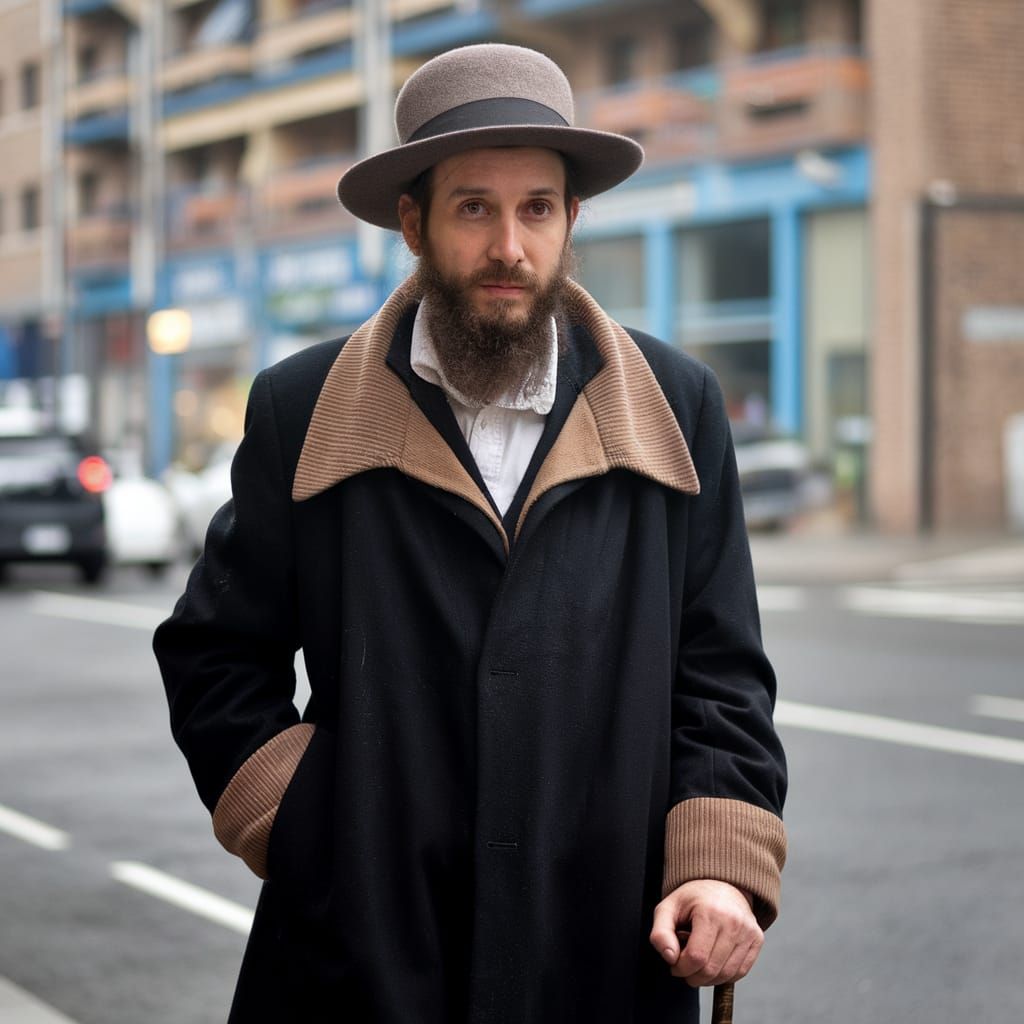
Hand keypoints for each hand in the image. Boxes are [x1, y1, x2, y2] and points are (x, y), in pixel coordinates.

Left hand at [649, 879, 763, 986]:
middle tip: (685, 965)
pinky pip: (740, 972)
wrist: (722, 885)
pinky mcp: (757, 939)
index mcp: (710, 911)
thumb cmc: (692, 899)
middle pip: (711, 970)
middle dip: (693, 975)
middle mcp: (733, 921)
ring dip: (708, 978)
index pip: (696, 957)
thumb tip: (669, 957)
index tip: (675, 963)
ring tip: (699, 962)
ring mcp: (748, 931)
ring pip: (726, 975)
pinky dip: (724, 975)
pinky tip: (713, 962)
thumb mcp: (667, 908)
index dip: (681, 968)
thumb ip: (660, 933)